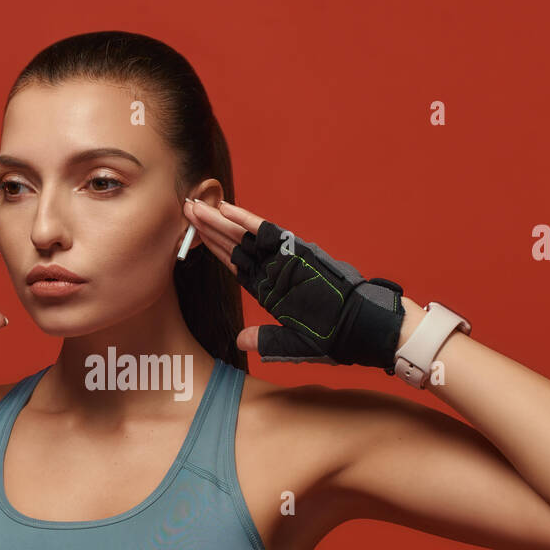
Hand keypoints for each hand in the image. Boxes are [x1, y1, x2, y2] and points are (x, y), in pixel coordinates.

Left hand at [183, 197, 407, 371]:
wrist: (364, 330)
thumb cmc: (335, 338)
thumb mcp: (293, 344)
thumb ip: (265, 340)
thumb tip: (240, 341)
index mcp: (272, 290)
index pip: (235, 264)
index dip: (214, 249)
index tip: (194, 234)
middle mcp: (275, 271)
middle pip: (234, 245)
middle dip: (209, 228)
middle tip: (186, 208)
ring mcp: (285, 260)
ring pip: (244, 236)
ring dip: (219, 221)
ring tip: (195, 205)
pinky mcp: (297, 253)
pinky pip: (267, 234)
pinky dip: (246, 221)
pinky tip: (226, 209)